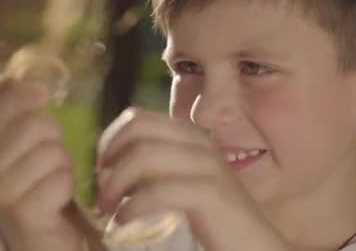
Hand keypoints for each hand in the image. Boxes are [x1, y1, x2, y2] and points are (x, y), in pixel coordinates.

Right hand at [0, 81, 104, 250]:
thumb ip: (21, 111)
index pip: (0, 102)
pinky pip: (60, 178)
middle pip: (35, 125)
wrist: (45, 235)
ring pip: (52, 152)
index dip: (27, 98)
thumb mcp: (27, 142)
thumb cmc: (37, 183)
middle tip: (50, 160)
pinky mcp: (23, 213)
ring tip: (53, 181)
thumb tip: (32, 85)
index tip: (40, 102)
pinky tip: (59, 199)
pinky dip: (68, 185)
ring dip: (63, 165)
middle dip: (54, 140)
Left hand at [97, 108, 290, 250]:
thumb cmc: (214, 219)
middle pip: (138, 131)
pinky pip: (158, 190)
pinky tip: (124, 220)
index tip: (102, 171)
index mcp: (191, 136)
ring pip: (144, 156)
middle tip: (102, 191)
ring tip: (110, 209)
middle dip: (110, 160)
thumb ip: (156, 168)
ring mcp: (208, 165)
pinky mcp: (211, 192)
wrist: (253, 246)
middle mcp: (200, 142)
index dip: (111, 142)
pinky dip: (133, 206)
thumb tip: (110, 168)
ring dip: (116, 184)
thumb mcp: (181, 183)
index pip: (138, 118)